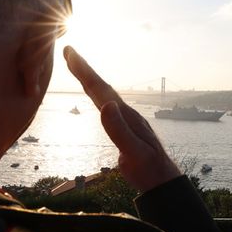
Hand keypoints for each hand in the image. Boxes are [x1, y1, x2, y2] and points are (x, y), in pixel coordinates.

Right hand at [63, 46, 180, 191]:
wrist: (163, 180)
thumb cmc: (150, 169)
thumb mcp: (135, 153)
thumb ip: (120, 131)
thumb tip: (106, 106)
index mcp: (126, 116)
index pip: (102, 90)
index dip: (85, 72)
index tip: (71, 53)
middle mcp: (126, 113)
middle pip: (101, 88)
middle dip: (84, 69)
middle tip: (68, 51)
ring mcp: (126, 119)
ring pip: (104, 95)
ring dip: (90, 79)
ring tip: (77, 66)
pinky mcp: (124, 128)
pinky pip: (106, 105)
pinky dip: (97, 96)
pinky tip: (95, 95)